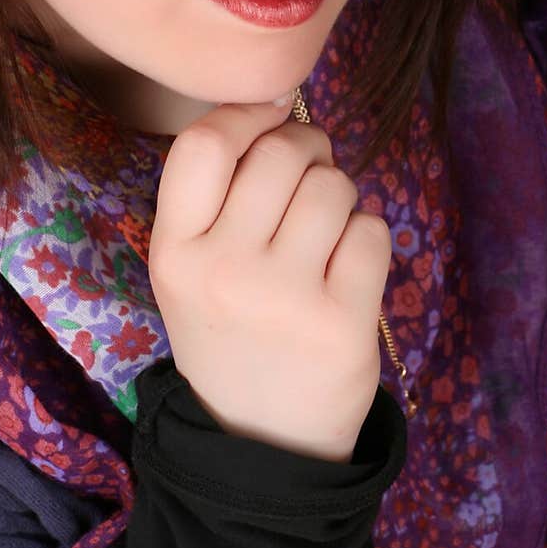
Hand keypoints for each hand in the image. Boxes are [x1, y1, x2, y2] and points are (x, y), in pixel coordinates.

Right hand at [147, 98, 391, 462]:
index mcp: (174, 252)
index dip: (246, 113)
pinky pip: (372, 231)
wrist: (260, 445)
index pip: (202, 144)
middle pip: (281, 153)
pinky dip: (367, 239)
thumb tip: (280, 101)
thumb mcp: (192, 270)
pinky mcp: (341, 323)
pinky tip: (347, 272)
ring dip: (340, 196)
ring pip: (333, 186)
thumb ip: (220, 194)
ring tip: (325, 234)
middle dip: (307, 150)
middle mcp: (222, 270)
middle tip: (308, 181)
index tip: (271, 116)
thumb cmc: (231, 332)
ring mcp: (283, 299)